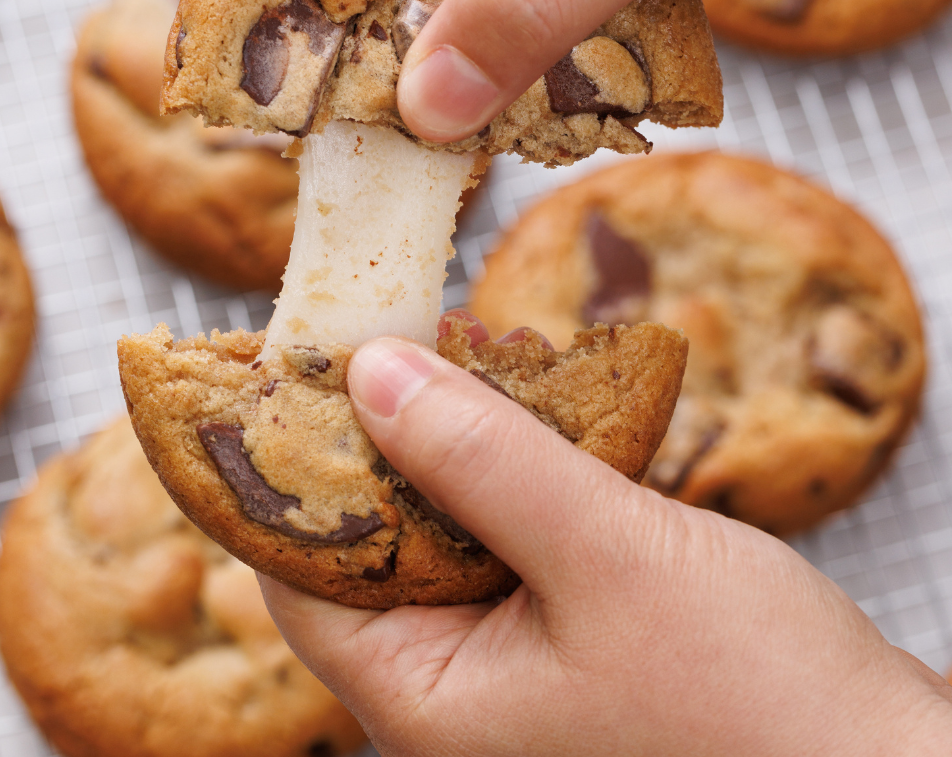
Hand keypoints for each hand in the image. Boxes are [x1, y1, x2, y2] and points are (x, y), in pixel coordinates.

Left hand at [259, 312, 951, 756]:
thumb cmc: (758, 699)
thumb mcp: (607, 556)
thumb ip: (483, 462)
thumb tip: (370, 372)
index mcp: (424, 701)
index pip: (295, 573)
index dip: (283, 466)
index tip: (295, 366)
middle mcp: (448, 691)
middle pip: (362, 543)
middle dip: (375, 439)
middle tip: (392, 340)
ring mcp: (504, 666)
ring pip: (435, 531)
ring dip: (446, 445)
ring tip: (463, 355)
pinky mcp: (557, 636)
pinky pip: (496, 538)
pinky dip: (502, 471)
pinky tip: (528, 410)